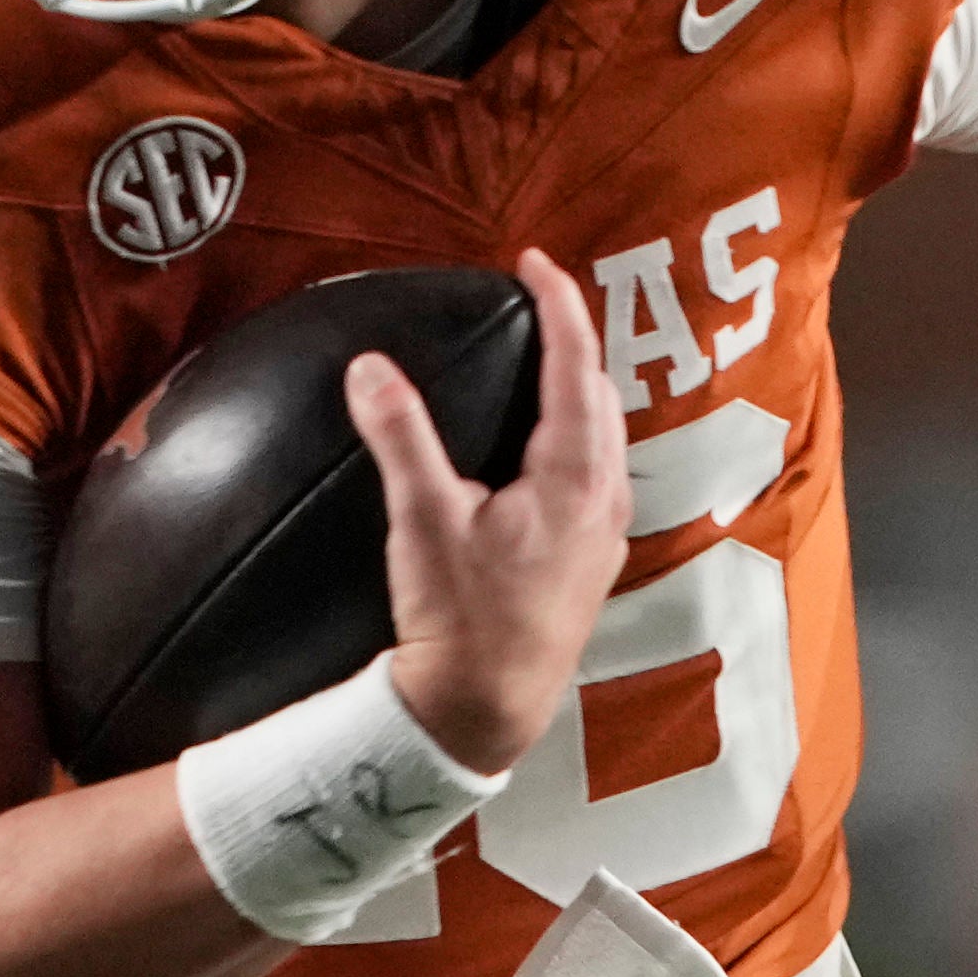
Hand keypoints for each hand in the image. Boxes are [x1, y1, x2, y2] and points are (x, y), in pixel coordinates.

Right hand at [360, 251, 636, 779]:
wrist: (483, 713)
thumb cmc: (462, 622)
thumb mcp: (423, 521)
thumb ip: (400, 436)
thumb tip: (371, 368)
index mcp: (575, 475)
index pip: (577, 364)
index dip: (559, 304)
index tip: (535, 264)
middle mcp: (604, 500)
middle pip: (602, 395)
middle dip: (574, 342)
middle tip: (540, 303)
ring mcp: (605, 536)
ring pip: (606, 437)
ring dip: (581, 392)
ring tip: (547, 362)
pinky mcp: (591, 565)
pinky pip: (597, 476)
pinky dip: (578, 438)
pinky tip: (548, 449)